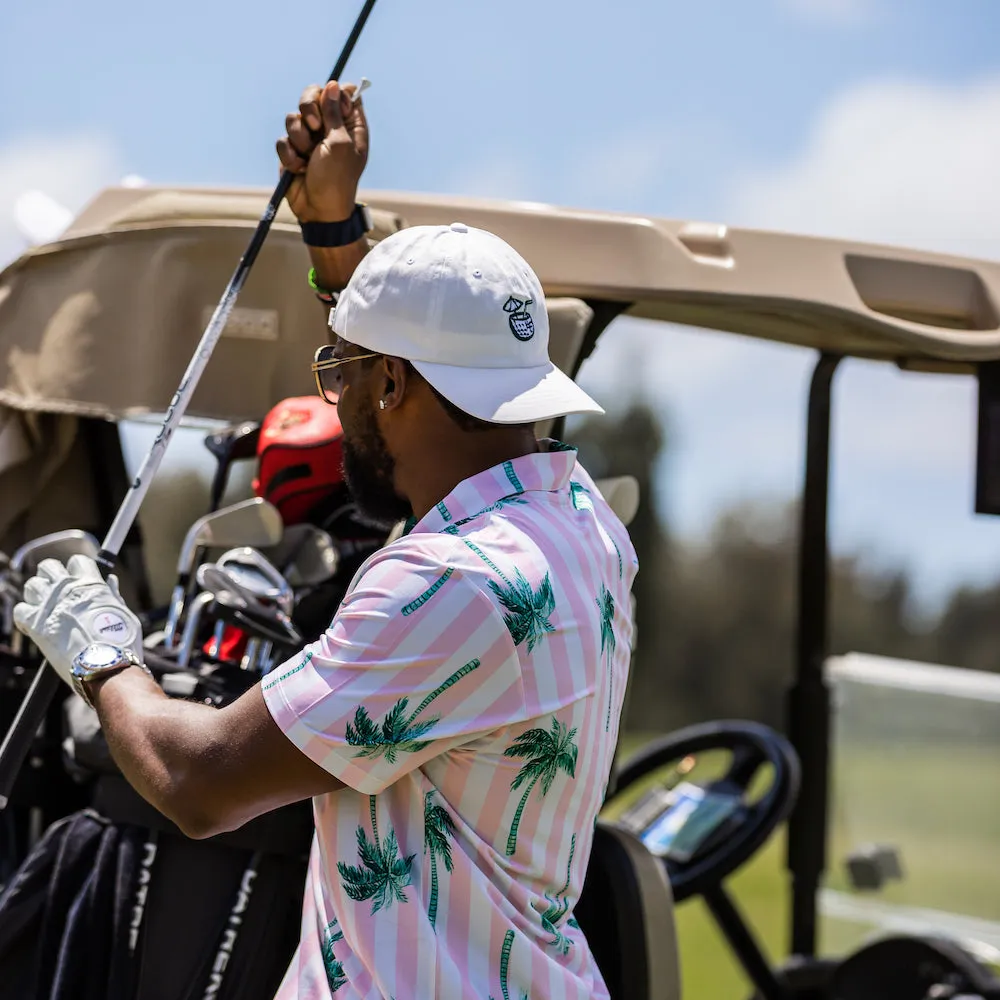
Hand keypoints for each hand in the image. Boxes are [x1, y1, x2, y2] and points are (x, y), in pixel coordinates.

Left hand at [13, 555, 143, 687]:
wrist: (104, 667)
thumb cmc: (120, 644)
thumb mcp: (123, 614)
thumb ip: (113, 596)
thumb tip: (111, 581)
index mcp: (91, 585)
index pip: (77, 561)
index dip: (77, 569)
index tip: (78, 579)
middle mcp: (67, 590)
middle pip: (48, 567)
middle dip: (51, 575)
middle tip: (57, 589)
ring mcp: (49, 606)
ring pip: (31, 585)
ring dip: (37, 593)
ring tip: (45, 606)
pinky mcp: (36, 626)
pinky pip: (20, 610)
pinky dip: (25, 615)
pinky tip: (34, 623)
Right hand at [277, 80, 368, 222]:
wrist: (318, 210)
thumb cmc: (336, 179)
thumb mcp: (339, 143)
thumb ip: (334, 112)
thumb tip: (334, 84)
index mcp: (350, 125)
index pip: (343, 92)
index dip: (335, 94)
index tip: (333, 107)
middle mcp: (330, 127)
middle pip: (313, 95)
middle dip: (309, 107)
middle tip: (315, 126)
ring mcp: (310, 138)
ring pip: (294, 117)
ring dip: (299, 138)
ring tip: (308, 157)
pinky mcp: (292, 150)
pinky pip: (283, 138)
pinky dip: (289, 154)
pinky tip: (299, 169)